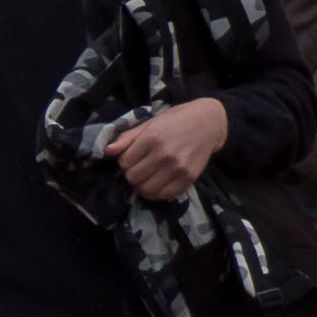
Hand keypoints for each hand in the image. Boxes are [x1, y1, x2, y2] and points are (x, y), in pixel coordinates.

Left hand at [112, 97, 229, 201]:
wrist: (208, 123)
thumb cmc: (176, 120)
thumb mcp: (150, 123)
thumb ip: (128, 137)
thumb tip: (108, 151)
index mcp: (152, 138)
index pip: (124, 162)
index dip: (125, 161)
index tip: (133, 157)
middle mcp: (164, 154)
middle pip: (133, 178)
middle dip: (132, 174)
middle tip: (140, 167)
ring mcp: (177, 168)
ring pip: (146, 189)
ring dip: (142, 185)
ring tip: (147, 177)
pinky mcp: (188, 178)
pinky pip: (164, 195)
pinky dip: (156, 193)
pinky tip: (157, 184)